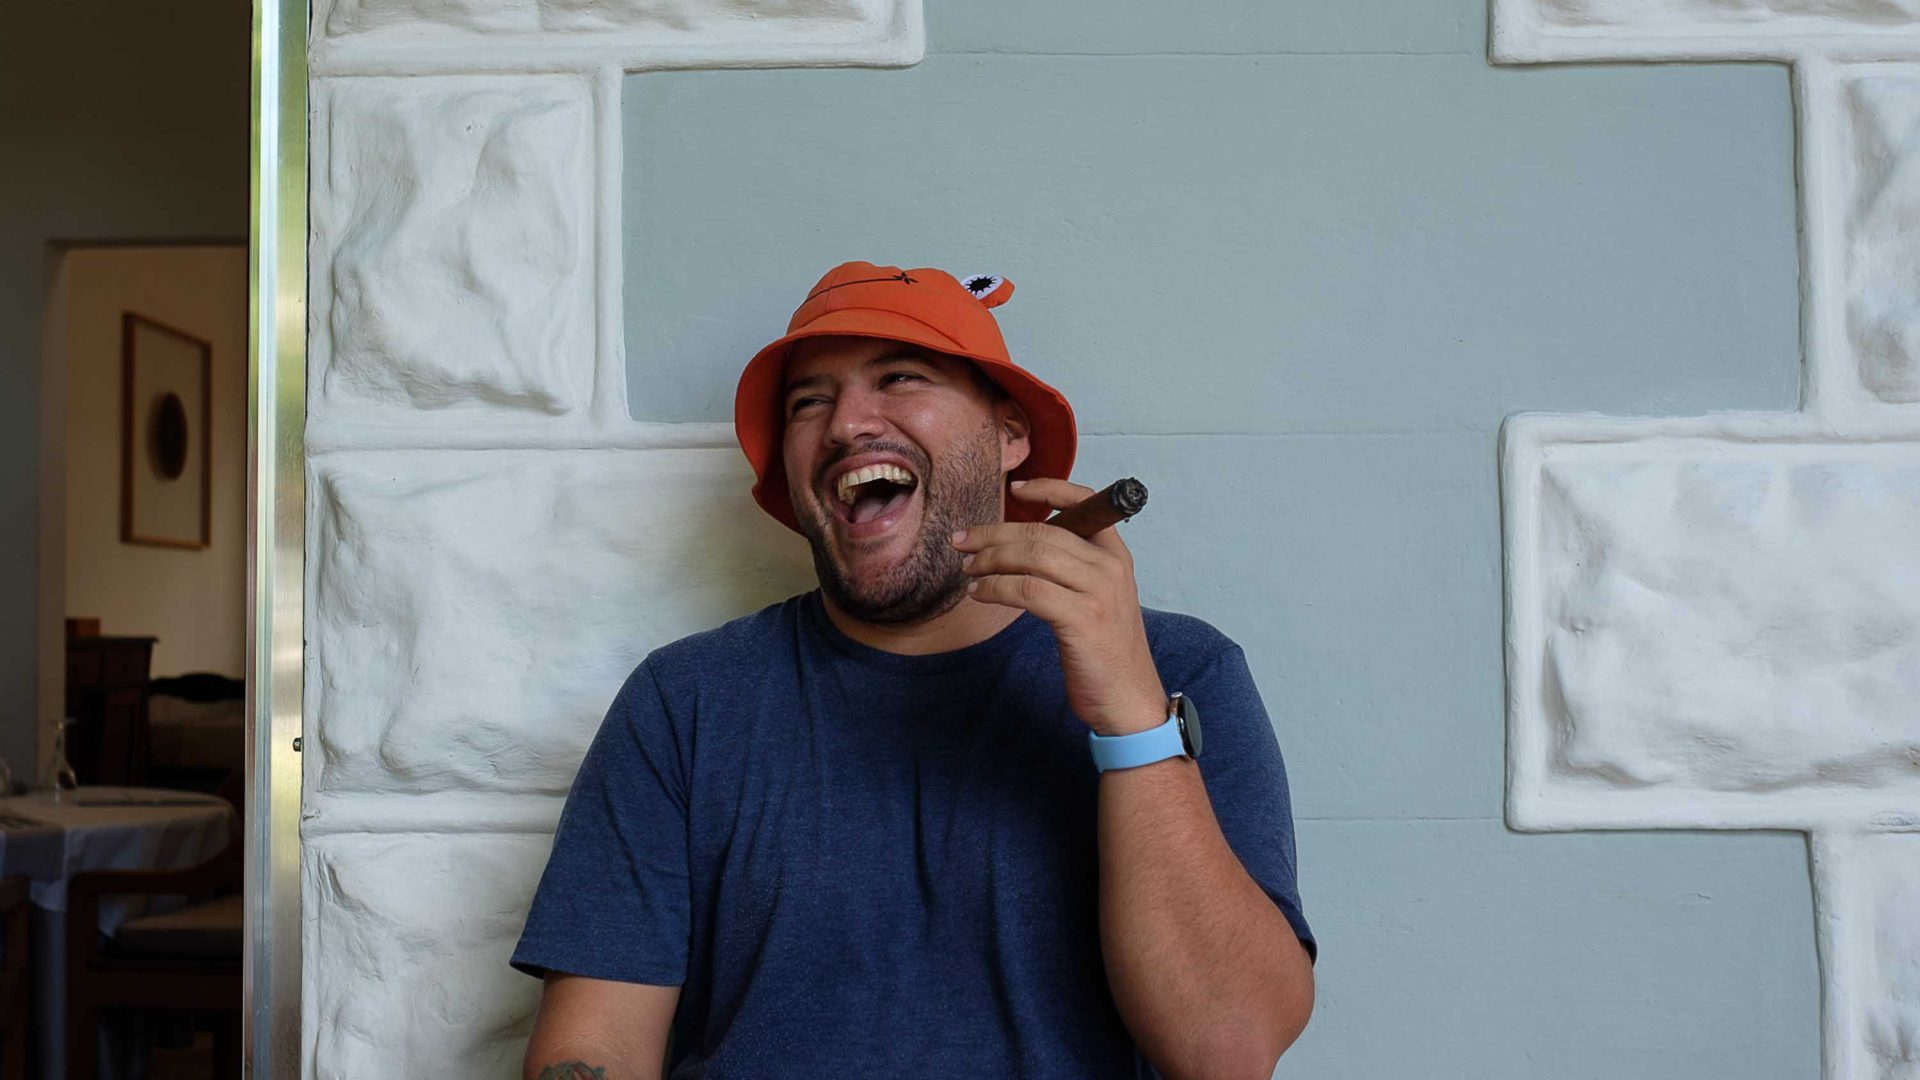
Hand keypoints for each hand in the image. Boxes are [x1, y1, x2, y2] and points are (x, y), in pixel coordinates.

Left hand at [951, 478, 1166, 736]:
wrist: (1129, 700)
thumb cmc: (1104, 651)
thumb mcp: (1097, 599)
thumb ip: (1071, 569)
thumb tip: (1017, 547)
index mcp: (1116, 555)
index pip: (1086, 503)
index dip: (1049, 488)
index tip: (1015, 489)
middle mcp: (1111, 567)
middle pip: (1043, 533)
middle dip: (994, 534)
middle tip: (961, 541)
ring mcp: (1099, 592)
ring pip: (1033, 558)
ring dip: (990, 560)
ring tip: (968, 570)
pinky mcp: (1082, 620)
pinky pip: (1028, 591)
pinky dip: (997, 588)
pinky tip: (981, 593)